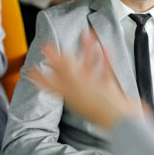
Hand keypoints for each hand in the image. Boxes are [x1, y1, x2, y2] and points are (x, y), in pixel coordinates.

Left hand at [26, 32, 142, 129]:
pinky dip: (104, 58)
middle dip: (61, 58)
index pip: (50, 84)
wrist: (123, 120)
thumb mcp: (79, 84)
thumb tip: (54, 57)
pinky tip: (104, 47)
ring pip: (88, 67)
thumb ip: (66, 70)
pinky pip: (104, 70)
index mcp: (70, 94)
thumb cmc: (100, 107)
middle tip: (53, 45)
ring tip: (85, 35)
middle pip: (67, 72)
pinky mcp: (110, 90)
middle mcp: (80, 92)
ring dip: (86, 51)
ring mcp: (95, 91)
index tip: (29, 69)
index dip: (40, 77)